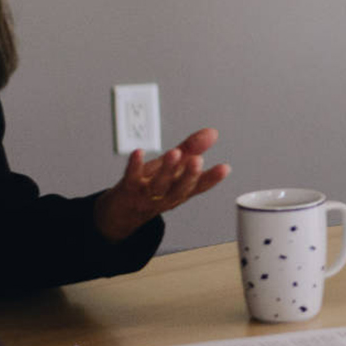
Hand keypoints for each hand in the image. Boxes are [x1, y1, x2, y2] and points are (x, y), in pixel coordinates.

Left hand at [93, 127, 230, 238]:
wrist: (121, 212)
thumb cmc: (150, 187)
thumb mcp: (174, 169)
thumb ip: (193, 149)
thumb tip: (212, 133)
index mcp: (180, 190)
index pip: (199, 186)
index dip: (212, 178)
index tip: (224, 168)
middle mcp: (166, 195)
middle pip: (180, 188)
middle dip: (189, 175)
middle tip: (197, 161)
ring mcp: (147, 194)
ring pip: (158, 185)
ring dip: (167, 170)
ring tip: (175, 153)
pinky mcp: (128, 189)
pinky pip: (131, 178)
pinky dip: (134, 165)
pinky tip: (138, 153)